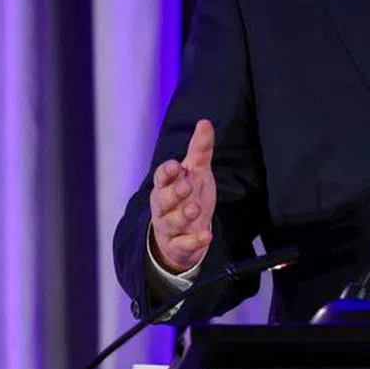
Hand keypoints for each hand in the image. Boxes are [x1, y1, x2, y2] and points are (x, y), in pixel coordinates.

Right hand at [150, 119, 216, 273]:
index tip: (175, 166)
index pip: (162, 177)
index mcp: (167, 186)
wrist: (184, 233)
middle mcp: (164, 207)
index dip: (167, 172)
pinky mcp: (178, 246)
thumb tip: (205, 122)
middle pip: (163, 199)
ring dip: (183, 216)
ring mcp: (170, 227)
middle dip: (174, 193)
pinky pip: (183, 245)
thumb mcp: (197, 172)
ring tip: (196, 209)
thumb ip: (200, 149)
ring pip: (170, 222)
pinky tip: (207, 235)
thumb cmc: (188, 196)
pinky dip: (194, 241)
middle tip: (187, 186)